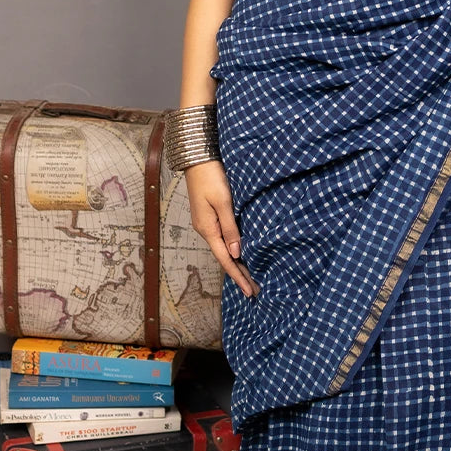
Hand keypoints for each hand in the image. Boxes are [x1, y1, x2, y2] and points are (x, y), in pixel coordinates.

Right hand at [185, 159, 259, 298]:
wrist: (197, 159)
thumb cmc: (211, 178)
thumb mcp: (223, 202)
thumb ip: (230, 227)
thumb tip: (236, 252)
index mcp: (207, 229)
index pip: (225, 259)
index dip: (238, 276)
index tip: (249, 291)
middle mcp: (205, 229)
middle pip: (224, 257)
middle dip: (238, 274)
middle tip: (253, 290)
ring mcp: (206, 223)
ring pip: (223, 248)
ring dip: (236, 263)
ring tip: (249, 277)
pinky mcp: (209, 215)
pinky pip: (221, 238)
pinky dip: (231, 249)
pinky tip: (239, 252)